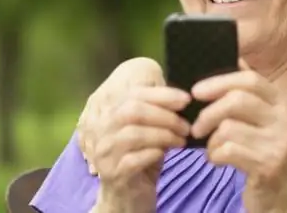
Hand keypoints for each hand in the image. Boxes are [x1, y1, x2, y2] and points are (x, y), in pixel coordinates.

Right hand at [93, 86, 190, 209]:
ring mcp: (104, 152)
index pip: (134, 93)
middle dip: (165, 116)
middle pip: (132, 111)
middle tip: (186, 126)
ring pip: (133, 134)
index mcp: (110, 112)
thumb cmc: (143, 154)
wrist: (129, 193)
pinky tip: (164, 153)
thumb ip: (158, 110)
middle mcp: (101, 129)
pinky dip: (154, 153)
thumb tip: (182, 97)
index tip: (186, 100)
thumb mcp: (150, 128)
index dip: (163, 94)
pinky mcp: (111, 173)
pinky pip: (134, 159)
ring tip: (181, 140)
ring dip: (164, 134)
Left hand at [191, 60, 286, 212]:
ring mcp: (280, 141)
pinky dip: (215, 156)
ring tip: (213, 149)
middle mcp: (286, 118)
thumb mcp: (266, 123)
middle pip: (237, 99)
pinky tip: (219, 161)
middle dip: (209, 112)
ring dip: (211, 141)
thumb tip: (234, 60)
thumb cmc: (266, 156)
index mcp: (283, 103)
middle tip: (196, 127)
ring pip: (228, 127)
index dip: (220, 81)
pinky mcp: (269, 164)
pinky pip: (228, 150)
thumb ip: (251, 96)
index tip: (196, 91)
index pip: (251, 79)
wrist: (286, 200)